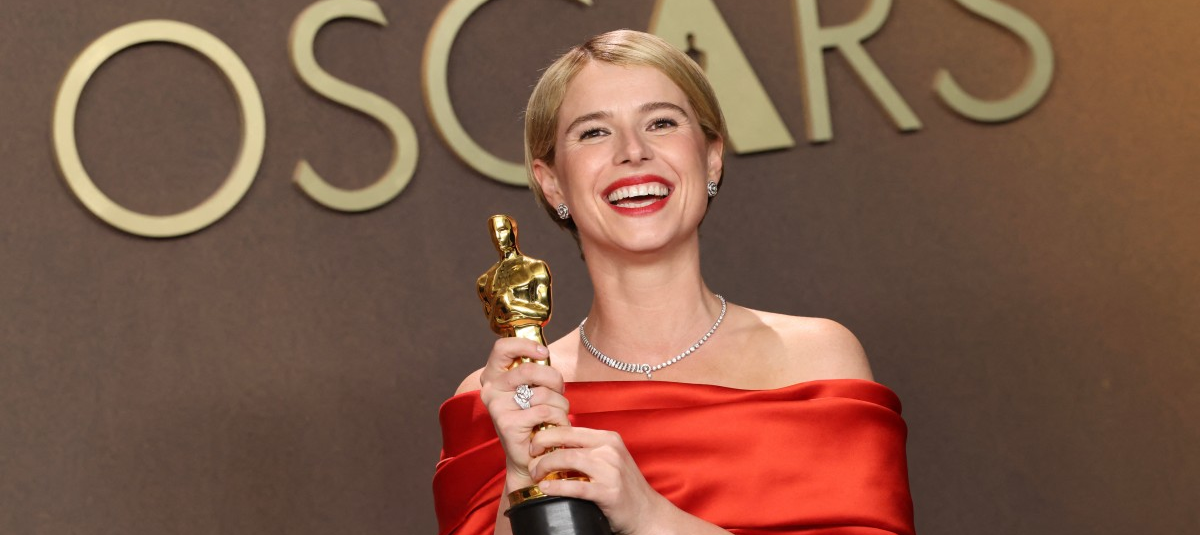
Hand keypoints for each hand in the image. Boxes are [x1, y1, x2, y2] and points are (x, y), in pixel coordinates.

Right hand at [478, 337, 569, 490]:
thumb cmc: (535, 418)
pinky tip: (556, 426)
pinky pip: (544, 411)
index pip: (502, 347)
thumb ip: (535, 371)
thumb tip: (544, 352)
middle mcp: (491, 389)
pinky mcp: (507, 424)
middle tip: (559, 390)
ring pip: (542, 393)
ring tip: (557, 414)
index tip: (544, 353)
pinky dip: (559, 419)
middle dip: (554, 379)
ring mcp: (497, 407)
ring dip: (560, 404)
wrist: (529, 457)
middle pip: (529, 369)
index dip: (525, 345)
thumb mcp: (533, 388)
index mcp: (494, 375)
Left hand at [528, 426, 671, 534]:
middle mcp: (610, 449)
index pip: (570, 428)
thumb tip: (554, 444)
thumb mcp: (608, 460)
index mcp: (608, 438)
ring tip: (536, 475)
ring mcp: (611, 470)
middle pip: (565, 441)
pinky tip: (545, 489)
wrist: (646, 513)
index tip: (534, 446)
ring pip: (568, 459)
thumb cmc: (622, 487)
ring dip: (545, 466)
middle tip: (530, 460)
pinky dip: (556, 487)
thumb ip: (588, 450)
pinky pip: (576, 487)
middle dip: (541, 448)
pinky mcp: (609, 492)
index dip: (546, 435)